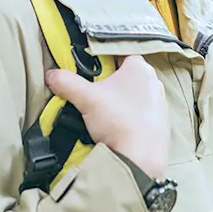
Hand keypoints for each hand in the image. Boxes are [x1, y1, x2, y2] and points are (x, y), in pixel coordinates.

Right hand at [46, 55, 170, 178]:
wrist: (140, 156)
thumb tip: (51, 75)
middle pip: (126, 75)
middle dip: (110, 83)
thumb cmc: (118, 120)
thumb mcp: (85, 98)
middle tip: (95, 94)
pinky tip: (118, 126)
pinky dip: (130, 116)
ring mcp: (160, 101)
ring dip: (121, 100)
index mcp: (139, 67)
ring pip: (135, 94)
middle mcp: (153, 80)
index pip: (120, 54)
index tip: (91, 70)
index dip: (104, 60)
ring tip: (105, 113)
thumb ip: (66, 82)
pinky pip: (142, 113)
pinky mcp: (161, 121)